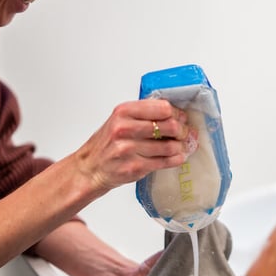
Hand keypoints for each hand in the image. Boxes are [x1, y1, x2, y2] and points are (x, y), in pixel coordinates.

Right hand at [74, 99, 196, 193]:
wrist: (90, 168)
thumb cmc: (107, 143)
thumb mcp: (120, 120)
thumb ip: (144, 114)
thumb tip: (176, 114)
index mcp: (124, 112)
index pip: (162, 108)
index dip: (177, 113)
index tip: (181, 117)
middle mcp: (125, 128)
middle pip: (169, 126)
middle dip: (182, 130)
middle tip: (185, 133)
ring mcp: (129, 149)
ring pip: (169, 146)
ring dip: (181, 146)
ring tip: (182, 146)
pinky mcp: (135, 167)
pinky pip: (165, 162)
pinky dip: (176, 159)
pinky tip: (178, 157)